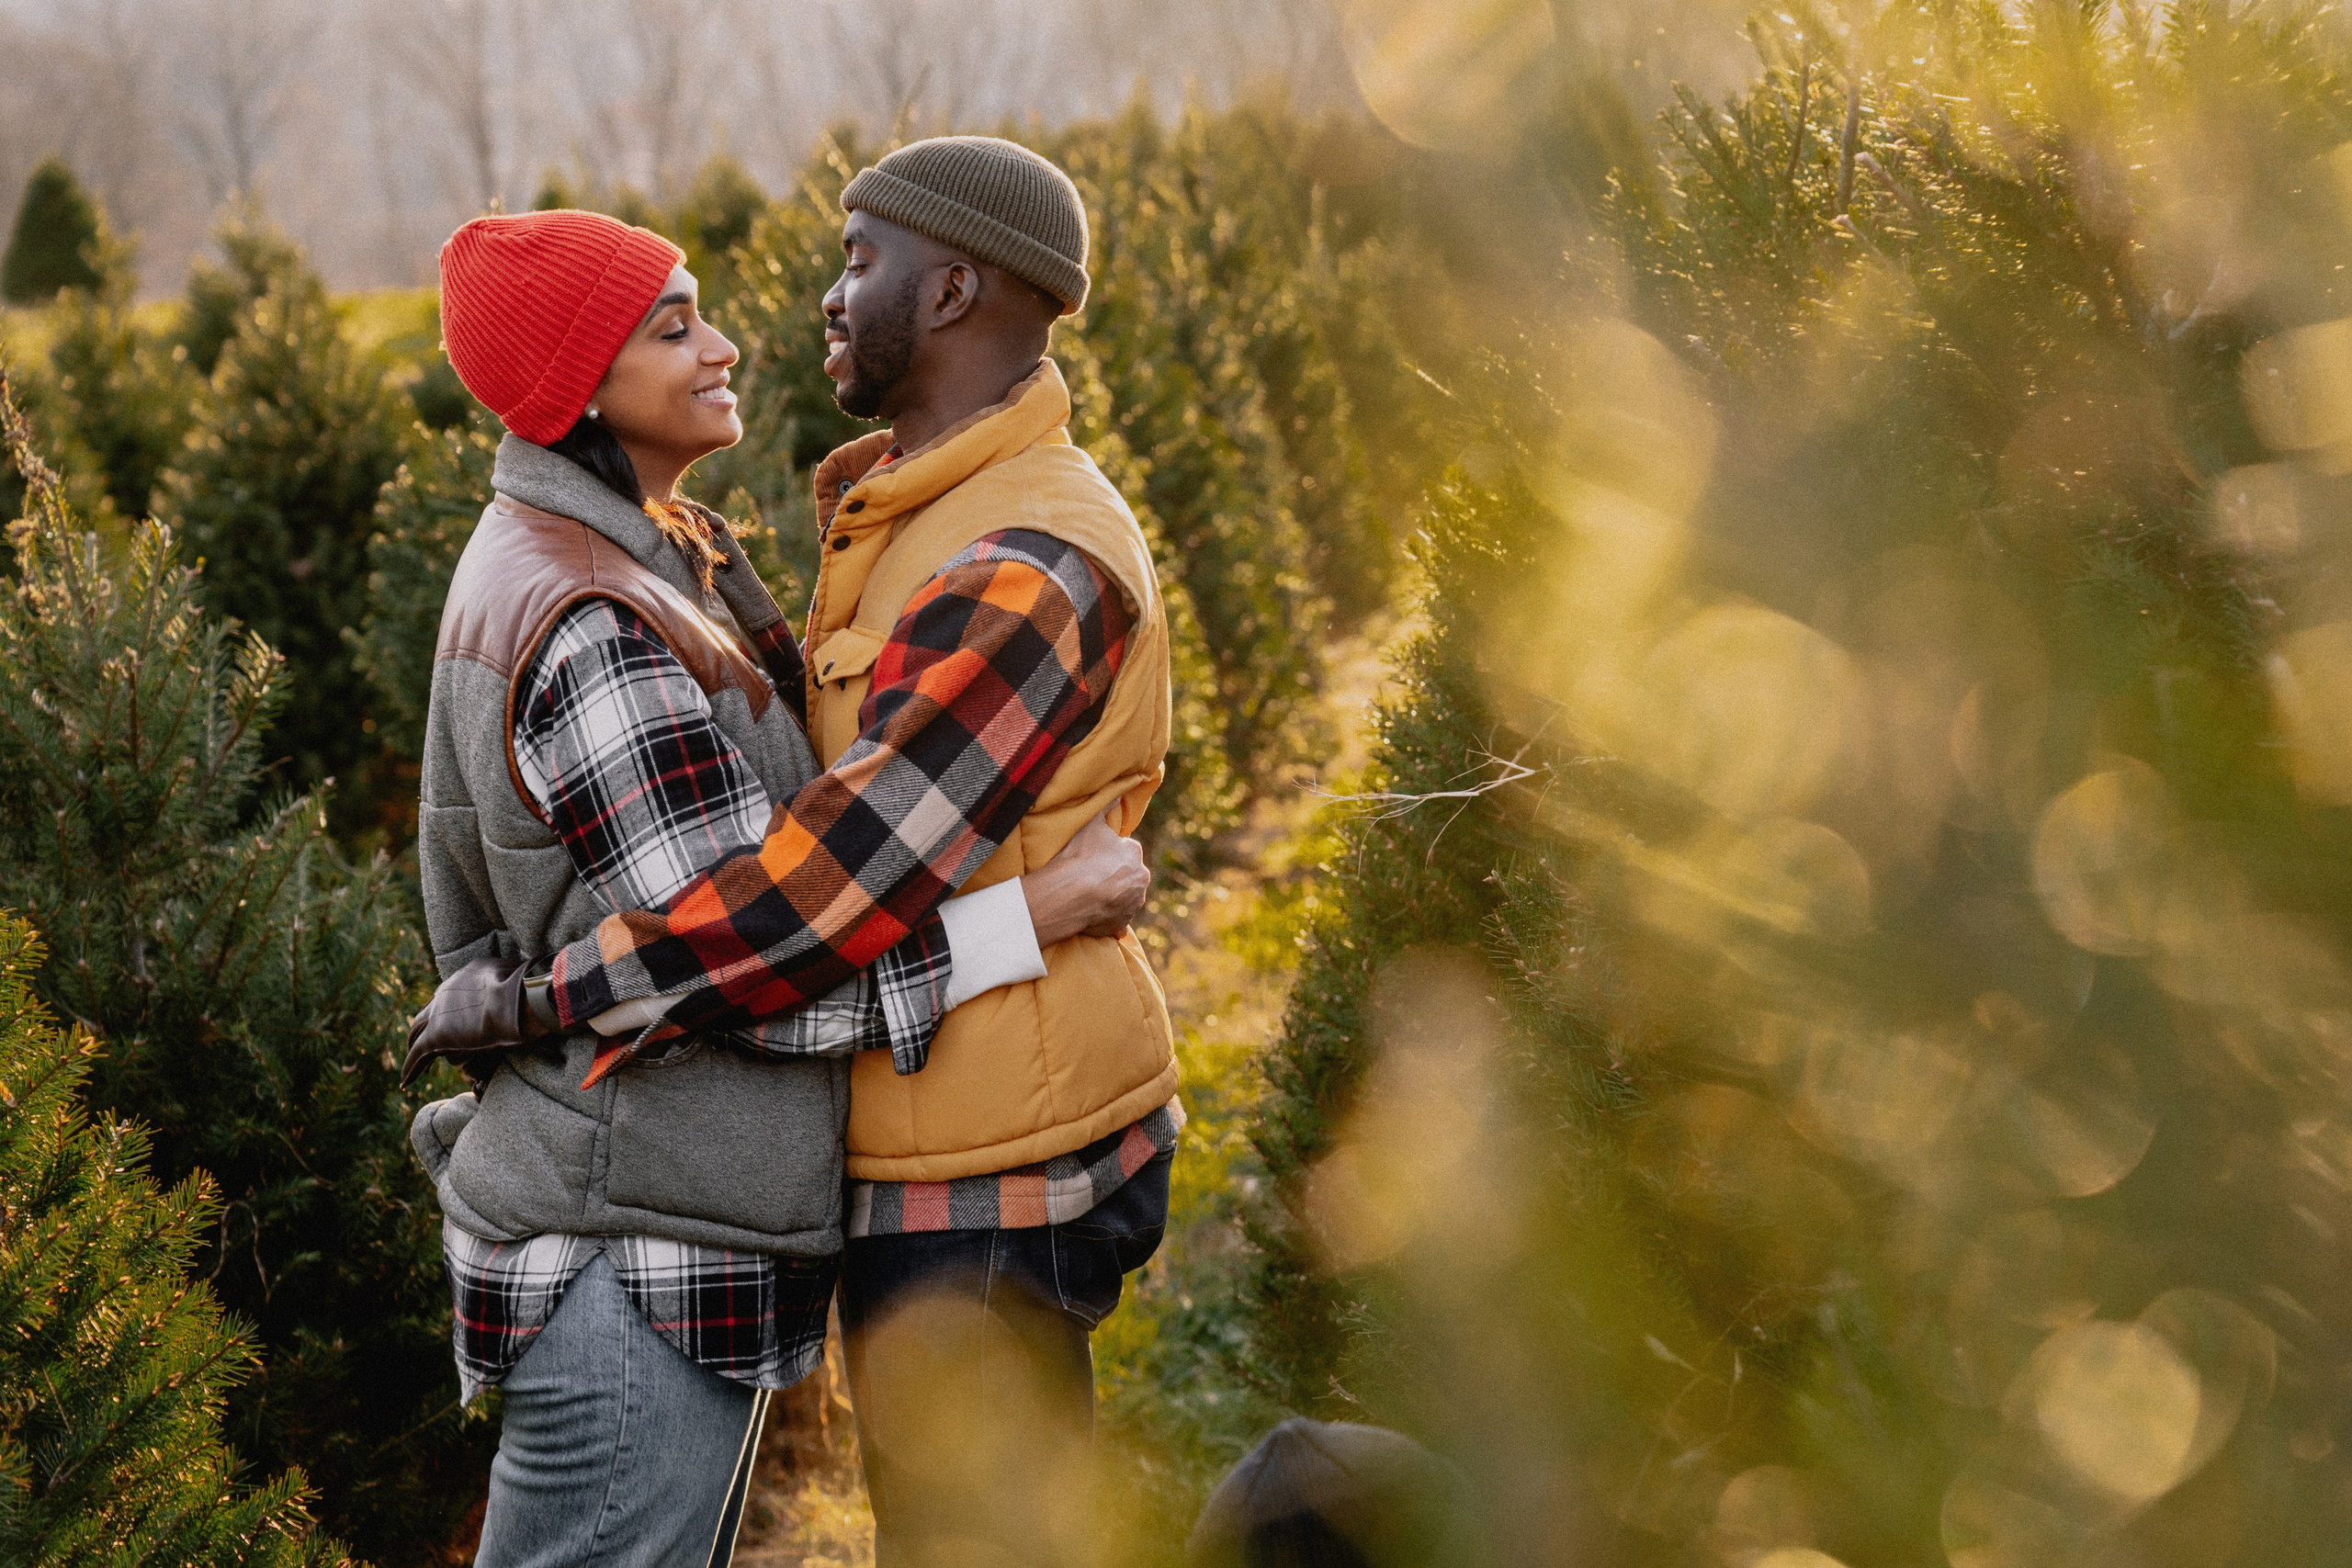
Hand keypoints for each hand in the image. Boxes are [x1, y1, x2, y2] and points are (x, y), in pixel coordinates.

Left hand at [401, 956, 548, 1089]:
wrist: (522, 999)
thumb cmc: (532, 989)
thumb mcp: (525, 979)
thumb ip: (520, 985)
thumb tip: (535, 985)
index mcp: (467, 975)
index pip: (451, 995)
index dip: (449, 1010)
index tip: (453, 1022)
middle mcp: (447, 991)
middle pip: (428, 1012)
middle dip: (424, 1027)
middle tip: (426, 1043)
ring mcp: (440, 1013)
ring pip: (418, 1033)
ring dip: (415, 1047)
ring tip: (416, 1064)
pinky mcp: (437, 1036)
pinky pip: (417, 1054)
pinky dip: (411, 1068)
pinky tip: (406, 1082)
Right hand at [1022, 809, 1150, 947]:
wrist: (1070, 895)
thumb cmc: (1079, 856)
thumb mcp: (1090, 824)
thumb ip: (1105, 806)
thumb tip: (1116, 793)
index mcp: (1134, 854)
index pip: (1126, 851)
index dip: (1109, 853)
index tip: (1095, 857)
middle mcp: (1140, 879)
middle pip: (1128, 875)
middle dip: (1114, 876)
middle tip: (1091, 876)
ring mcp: (1132, 904)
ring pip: (1124, 898)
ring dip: (1113, 897)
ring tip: (1089, 895)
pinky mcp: (1120, 924)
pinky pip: (1116, 922)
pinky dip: (1108, 919)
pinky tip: (1093, 916)